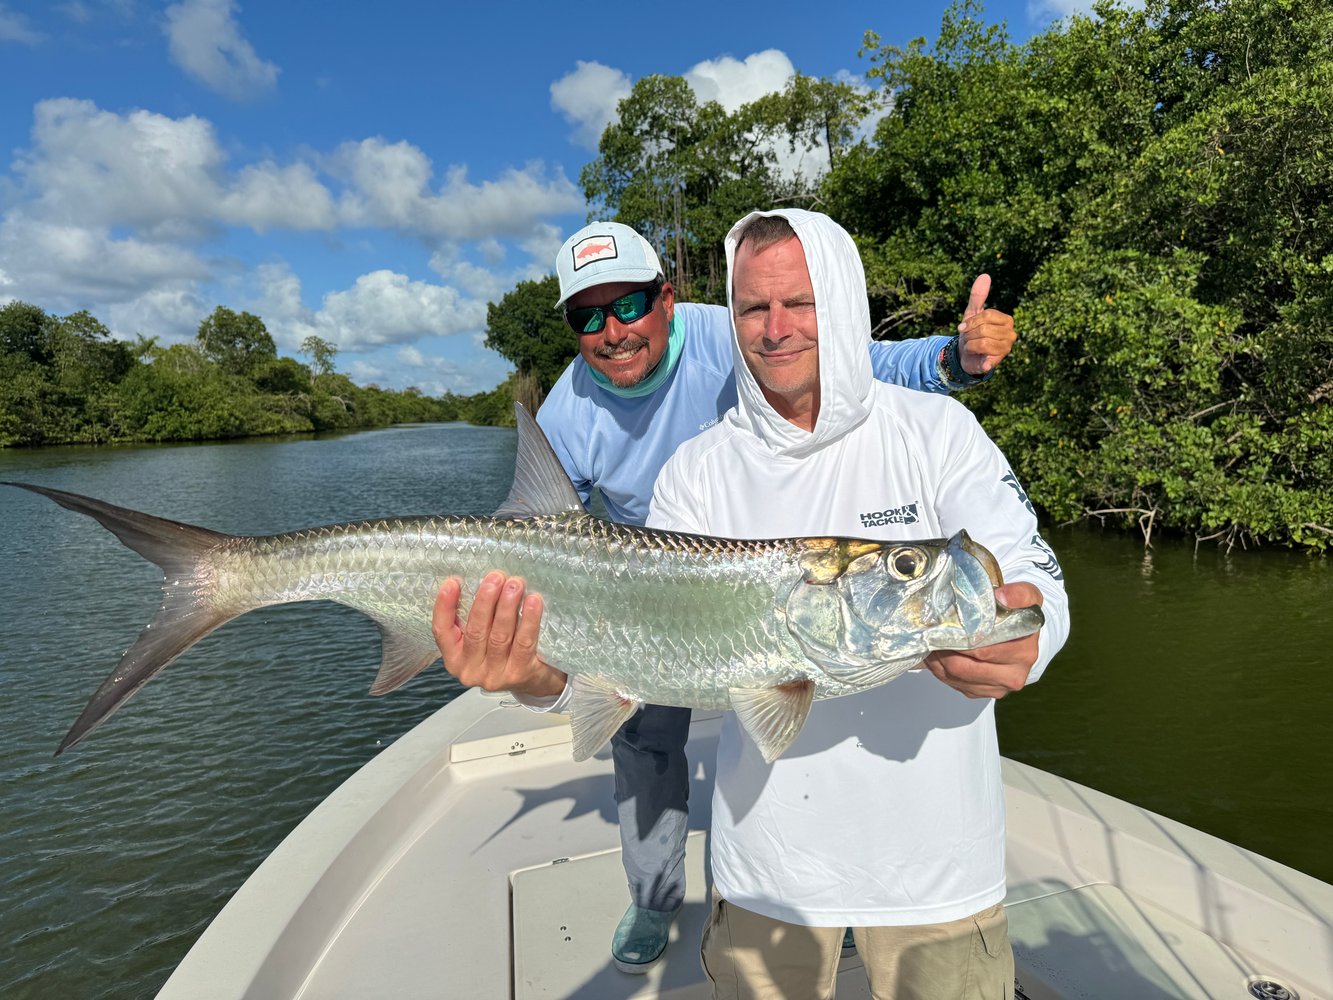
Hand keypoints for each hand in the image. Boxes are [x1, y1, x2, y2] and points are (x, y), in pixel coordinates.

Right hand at [432, 572, 566, 697]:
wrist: (534, 680)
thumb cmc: (504, 651)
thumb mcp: (482, 638)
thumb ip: (476, 617)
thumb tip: (479, 580)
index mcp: (455, 658)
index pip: (441, 630)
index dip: (445, 606)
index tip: (453, 582)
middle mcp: (471, 670)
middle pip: (475, 631)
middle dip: (485, 600)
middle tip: (496, 577)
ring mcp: (495, 675)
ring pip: (499, 635)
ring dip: (507, 606)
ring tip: (515, 584)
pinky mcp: (519, 673)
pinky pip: (523, 642)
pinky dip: (529, 620)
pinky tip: (533, 601)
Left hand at [923, 582, 1041, 698]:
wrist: (1023, 636)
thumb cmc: (1020, 615)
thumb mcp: (1028, 597)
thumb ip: (1019, 594)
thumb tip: (1001, 597)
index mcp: (1025, 652)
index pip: (984, 650)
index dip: (960, 639)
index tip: (946, 626)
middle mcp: (1014, 675)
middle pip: (965, 668)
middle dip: (944, 650)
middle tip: (932, 634)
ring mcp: (998, 687)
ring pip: (956, 677)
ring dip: (939, 660)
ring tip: (932, 642)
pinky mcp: (984, 693)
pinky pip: (954, 684)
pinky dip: (941, 669)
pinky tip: (939, 654)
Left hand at [957, 274, 1016, 374]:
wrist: (965, 355)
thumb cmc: (972, 332)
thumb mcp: (972, 313)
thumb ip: (978, 296)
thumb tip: (985, 275)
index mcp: (1007, 320)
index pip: (987, 315)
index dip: (971, 321)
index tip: (963, 327)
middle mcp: (1011, 334)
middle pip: (984, 329)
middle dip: (969, 334)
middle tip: (968, 339)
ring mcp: (1006, 349)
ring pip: (982, 342)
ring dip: (969, 345)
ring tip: (970, 347)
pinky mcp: (998, 362)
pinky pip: (985, 357)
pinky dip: (977, 358)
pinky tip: (978, 359)